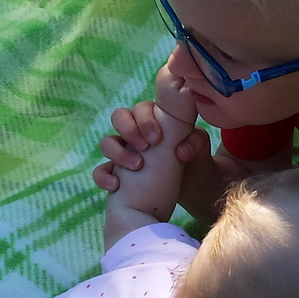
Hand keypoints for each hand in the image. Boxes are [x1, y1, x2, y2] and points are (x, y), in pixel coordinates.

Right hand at [92, 61, 205, 190]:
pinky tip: (117, 185)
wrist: (190, 189)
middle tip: (144, 147)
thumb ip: (195, 142)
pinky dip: (104, 177)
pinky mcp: (116, 173)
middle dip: (129, 129)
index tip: (157, 138)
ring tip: (138, 166)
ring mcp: (124, 152)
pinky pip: (100, 171)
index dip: (145, 119)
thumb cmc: (193, 162)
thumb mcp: (199, 149)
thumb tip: (181, 150)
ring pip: (106, 142)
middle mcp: (136, 133)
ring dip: (117, 152)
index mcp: (155, 121)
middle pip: (119, 116)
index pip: (141, 108)